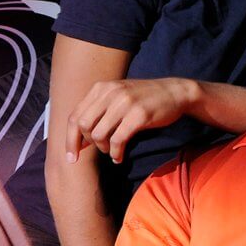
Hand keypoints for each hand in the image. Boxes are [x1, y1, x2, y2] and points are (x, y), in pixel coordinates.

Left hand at [67, 78, 197, 163]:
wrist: (174, 92)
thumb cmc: (144, 98)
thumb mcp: (117, 97)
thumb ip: (97, 113)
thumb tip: (79, 141)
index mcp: (101, 88)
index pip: (74, 116)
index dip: (70, 139)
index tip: (72, 157)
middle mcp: (110, 93)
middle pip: (83, 126)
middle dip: (87, 144)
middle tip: (100, 150)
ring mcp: (125, 103)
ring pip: (99, 134)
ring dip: (103, 149)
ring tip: (112, 151)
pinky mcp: (139, 115)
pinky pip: (118, 140)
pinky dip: (116, 153)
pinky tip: (119, 157)